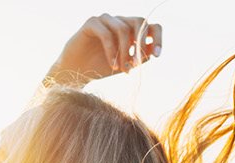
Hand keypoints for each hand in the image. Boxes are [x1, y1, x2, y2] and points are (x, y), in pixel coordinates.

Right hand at [46, 15, 162, 86]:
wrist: (76, 71)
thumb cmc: (100, 67)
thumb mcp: (125, 64)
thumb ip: (139, 57)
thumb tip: (153, 51)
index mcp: (130, 29)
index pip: (150, 25)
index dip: (158, 38)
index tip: (157, 55)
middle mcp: (119, 20)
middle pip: (139, 21)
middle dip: (140, 45)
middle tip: (136, 64)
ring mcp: (105, 19)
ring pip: (123, 29)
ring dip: (125, 51)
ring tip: (122, 69)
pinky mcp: (92, 22)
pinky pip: (107, 34)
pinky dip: (112, 50)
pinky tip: (112, 65)